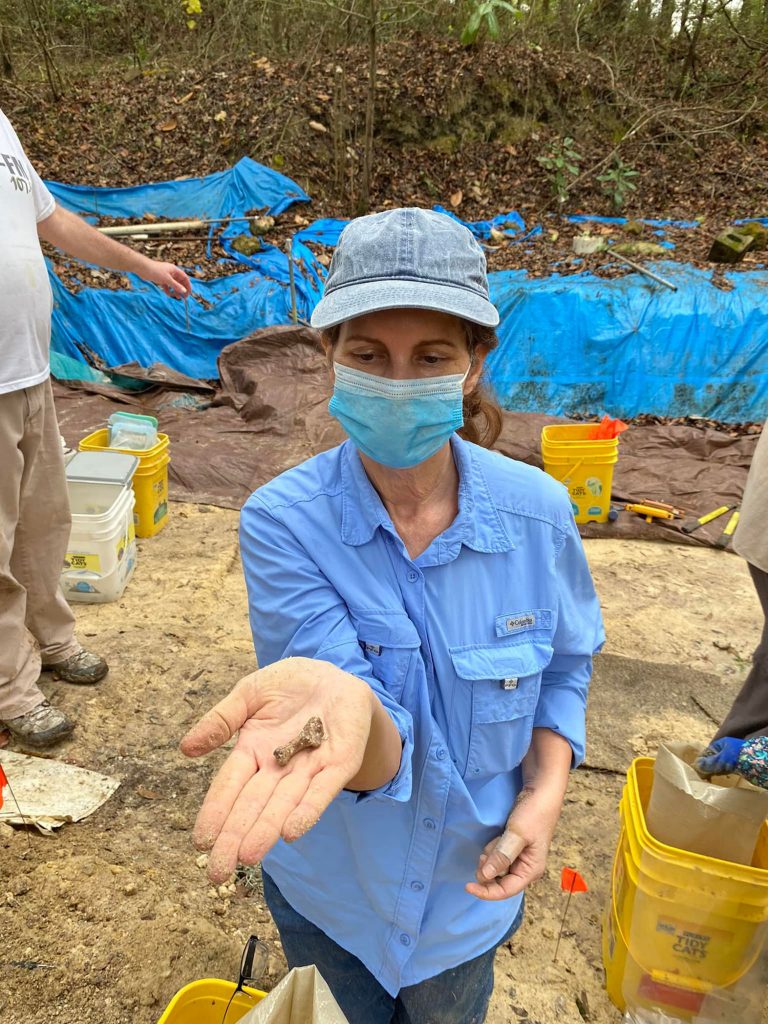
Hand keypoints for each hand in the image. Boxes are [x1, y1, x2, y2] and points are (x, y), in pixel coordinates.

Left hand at [139, 259, 191, 297]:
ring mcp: (166, 276)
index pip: (184, 278)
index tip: (189, 293)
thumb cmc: (155, 271)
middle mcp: (171, 272)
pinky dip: (168, 290)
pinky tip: (168, 294)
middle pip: (179, 282)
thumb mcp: (167, 279)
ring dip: (175, 290)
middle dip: (182, 289)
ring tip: (177, 297)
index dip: (188, 285)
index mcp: (175, 270)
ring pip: (173, 284)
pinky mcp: (160, 279)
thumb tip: (184, 291)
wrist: (142, 268)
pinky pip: (167, 285)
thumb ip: (176, 286)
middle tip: (183, 297)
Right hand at [180, 657, 376, 881]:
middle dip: (235, 837)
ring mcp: (308, 767)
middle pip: (253, 805)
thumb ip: (221, 719)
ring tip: (248, 857)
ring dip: (266, 830)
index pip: (230, 786)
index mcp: (252, 751)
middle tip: (217, 872)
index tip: (200, 842)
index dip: (215, 812)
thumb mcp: (249, 694)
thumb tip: (186, 748)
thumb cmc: (288, 686)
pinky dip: (308, 810)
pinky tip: (292, 831)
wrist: (334, 675)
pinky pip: (322, 790)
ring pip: (284, 804)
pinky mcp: (339, 762)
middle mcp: (278, 767)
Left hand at [466, 785, 562, 901]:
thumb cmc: (534, 813)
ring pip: (495, 867)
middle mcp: (525, 868)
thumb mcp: (517, 833)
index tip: (467, 886)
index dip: (486, 892)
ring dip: (490, 856)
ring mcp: (518, 858)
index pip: (505, 890)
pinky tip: (497, 836)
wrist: (540, 792)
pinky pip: (496, 855)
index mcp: (530, 870)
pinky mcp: (512, 848)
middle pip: (498, 880)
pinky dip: (493, 848)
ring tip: (496, 838)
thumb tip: (485, 876)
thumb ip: (502, 855)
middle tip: (486, 852)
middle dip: (489, 868)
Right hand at [695, 737, 744, 776]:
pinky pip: (726, 768)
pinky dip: (722, 772)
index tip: (698, 767)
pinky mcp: (737, 764)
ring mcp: (732, 756)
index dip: (703, 759)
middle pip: (714, 757)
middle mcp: (726, 748)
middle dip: (708, 765)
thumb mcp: (721, 759)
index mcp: (722, 743)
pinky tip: (719, 776)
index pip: (708, 751)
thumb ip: (709, 762)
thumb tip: (696, 765)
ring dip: (715, 770)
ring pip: (719, 764)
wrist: (756, 761)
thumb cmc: (736, 756)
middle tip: (703, 774)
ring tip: (709, 777)